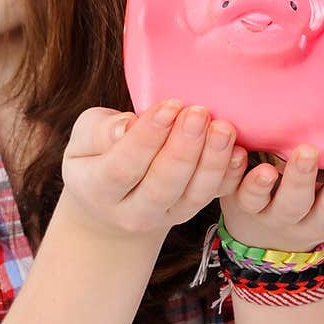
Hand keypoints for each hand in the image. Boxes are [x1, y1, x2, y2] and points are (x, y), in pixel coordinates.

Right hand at [61, 100, 241, 238]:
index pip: (122, 167)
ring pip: (192, 196)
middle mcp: (131, 212)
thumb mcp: (84, 138)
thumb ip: (100, 131)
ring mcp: (164, 217)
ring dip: (212, 161)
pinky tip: (239, 152)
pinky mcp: (189, 212)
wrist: (112, 197)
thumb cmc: (97, 153)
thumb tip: (127, 126)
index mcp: (96, 190)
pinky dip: (229, 176)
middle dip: (184, 148)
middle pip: (162, 186)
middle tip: (199, 112)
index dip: (147, 138)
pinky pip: (213, 198)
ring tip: (223, 127)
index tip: (169, 106)